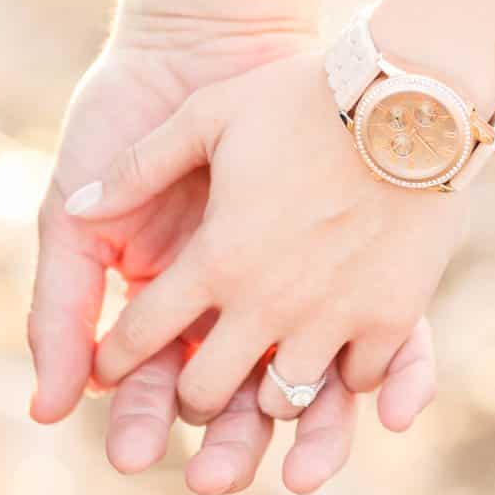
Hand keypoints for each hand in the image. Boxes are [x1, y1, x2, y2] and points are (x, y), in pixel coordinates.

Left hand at [66, 50, 465, 440]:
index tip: (110, 370)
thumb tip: (82, 205)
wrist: (411, 94)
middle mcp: (268, 303)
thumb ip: (139, 165)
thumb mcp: (207, 113)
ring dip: (262, 394)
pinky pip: (359, 380)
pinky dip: (341, 375)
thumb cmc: (303, 94)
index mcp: (216, 258)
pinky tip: (331, 355)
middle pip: (205, 392)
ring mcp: (334, 315)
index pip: (142, 334)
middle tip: (188, 387)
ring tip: (259, 378)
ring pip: (281, 400)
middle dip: (186, 397)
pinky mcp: (392, 315)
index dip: (116, 359)